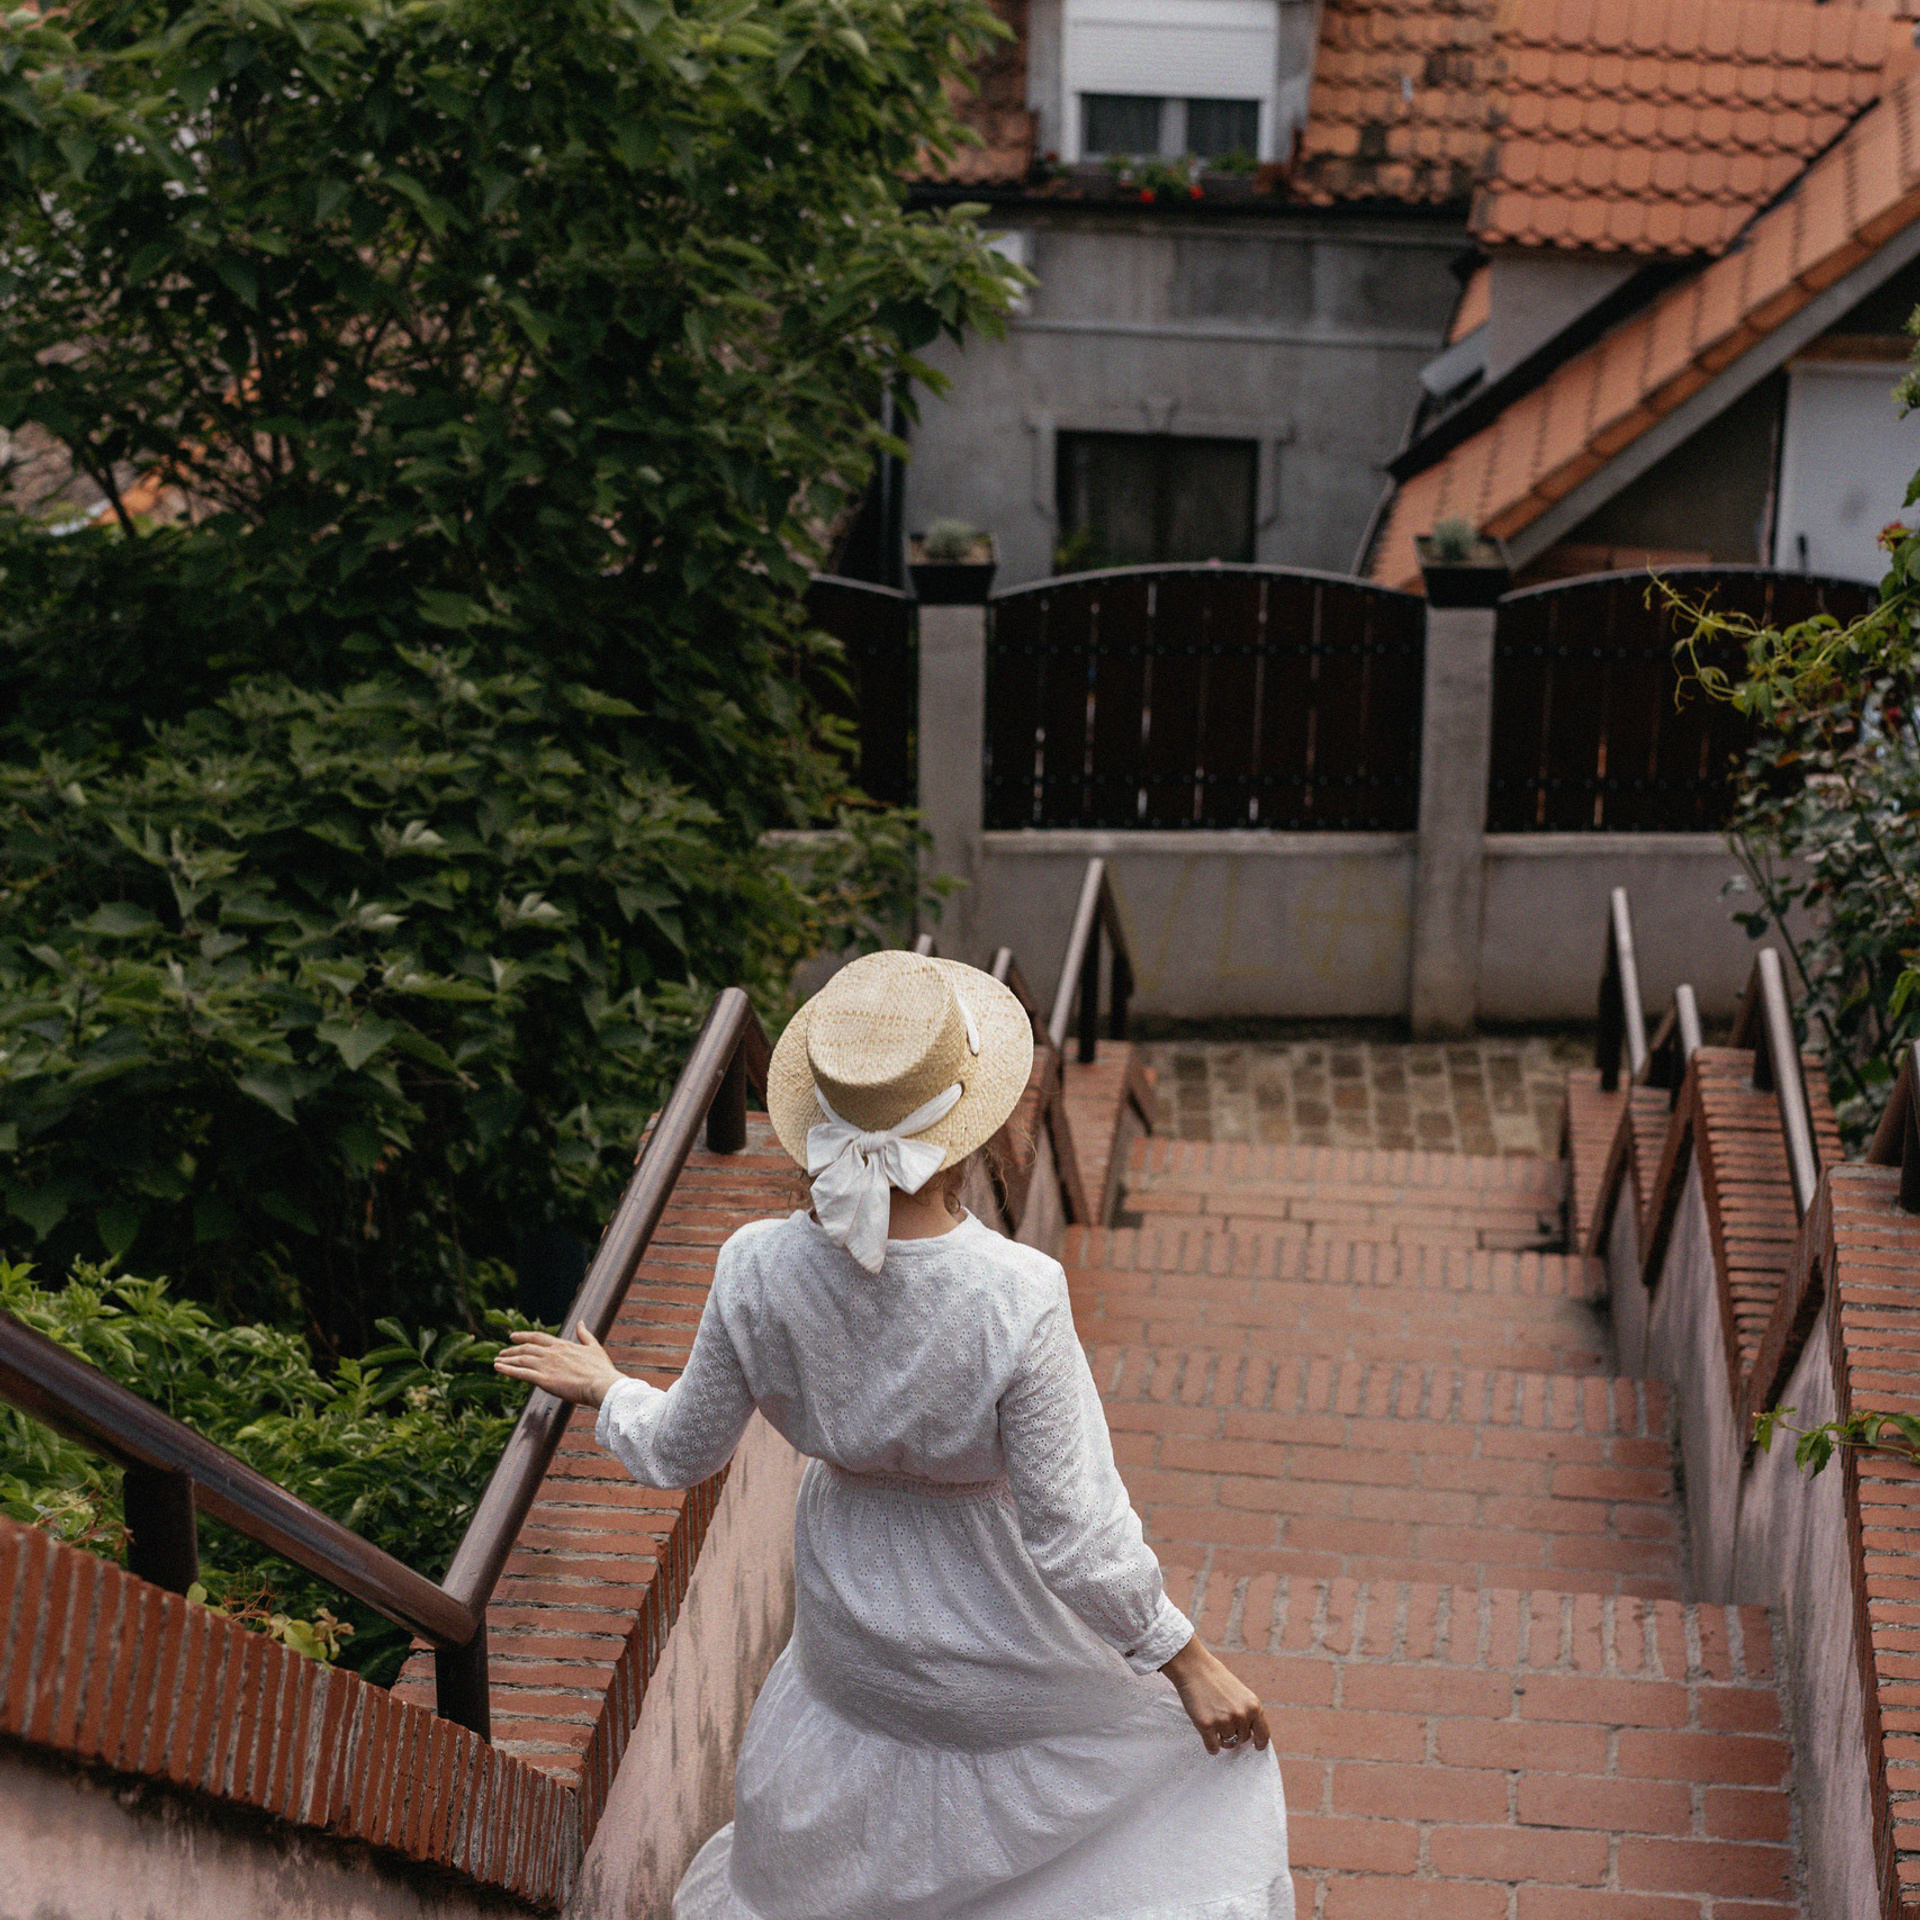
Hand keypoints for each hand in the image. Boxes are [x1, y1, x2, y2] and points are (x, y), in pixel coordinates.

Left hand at [493, 1323, 621, 1408]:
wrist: (601, 1384)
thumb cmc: (600, 1369)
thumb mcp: (594, 1347)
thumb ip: (584, 1334)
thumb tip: (581, 1322)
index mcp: (562, 1345)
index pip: (538, 1337)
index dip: (524, 1336)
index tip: (513, 1337)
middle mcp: (551, 1353)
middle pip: (526, 1349)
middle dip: (512, 1350)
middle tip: (502, 1352)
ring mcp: (546, 1366)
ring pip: (521, 1360)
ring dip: (507, 1360)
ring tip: (497, 1361)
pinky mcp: (544, 1380)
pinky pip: (521, 1374)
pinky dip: (508, 1370)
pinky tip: (498, 1368)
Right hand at [1160, 1635, 1269, 1755]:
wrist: (1194, 1667)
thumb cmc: (1217, 1679)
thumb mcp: (1241, 1694)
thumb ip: (1248, 1713)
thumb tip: (1251, 1738)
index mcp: (1254, 1706)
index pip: (1263, 1735)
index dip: (1259, 1742)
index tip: (1256, 1746)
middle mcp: (1241, 1715)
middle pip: (1242, 1740)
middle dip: (1234, 1733)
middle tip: (1222, 1718)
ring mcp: (1224, 1721)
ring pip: (1227, 1744)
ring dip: (1221, 1737)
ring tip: (1213, 1718)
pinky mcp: (1207, 1726)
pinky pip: (1213, 1748)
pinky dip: (1210, 1744)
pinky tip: (1206, 1730)